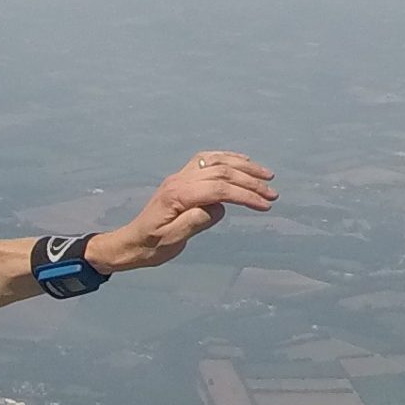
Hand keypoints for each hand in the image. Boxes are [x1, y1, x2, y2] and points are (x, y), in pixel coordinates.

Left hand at [85, 150, 275, 272]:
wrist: (132, 242)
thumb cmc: (151, 246)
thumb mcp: (172, 241)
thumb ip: (194, 222)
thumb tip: (218, 207)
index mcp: (177, 195)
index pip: (219, 189)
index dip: (244, 195)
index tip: (264, 205)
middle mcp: (178, 180)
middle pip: (221, 172)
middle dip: (250, 181)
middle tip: (272, 194)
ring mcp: (179, 176)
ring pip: (216, 161)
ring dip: (243, 166)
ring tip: (266, 175)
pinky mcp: (181, 178)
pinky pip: (207, 159)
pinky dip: (228, 158)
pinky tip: (243, 162)